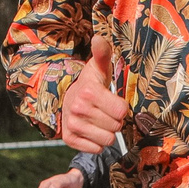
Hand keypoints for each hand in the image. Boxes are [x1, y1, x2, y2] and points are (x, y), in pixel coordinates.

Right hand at [60, 34, 127, 152]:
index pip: (122, 111)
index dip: (121, 108)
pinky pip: (96, 149)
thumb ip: (103, 54)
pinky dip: (97, 143)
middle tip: (106, 112)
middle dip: (115, 121)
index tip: (113, 102)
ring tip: (100, 122)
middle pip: (116, 127)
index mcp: (89, 92)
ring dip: (108, 133)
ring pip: (107, 140)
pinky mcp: (69, 139)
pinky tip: (93, 131)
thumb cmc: (91, 84)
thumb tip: (98, 38)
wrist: (67, 98)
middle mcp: (78, 109)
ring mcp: (73, 125)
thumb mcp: (98, 68)